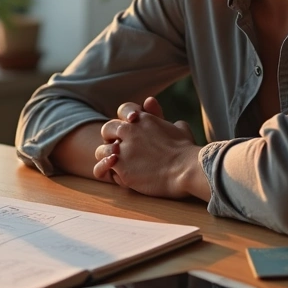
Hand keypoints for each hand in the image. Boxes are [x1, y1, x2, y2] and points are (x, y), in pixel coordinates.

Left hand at [92, 97, 207, 199]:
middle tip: (120, 148)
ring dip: (108, 157)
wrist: (186, 169)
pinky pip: (104, 169)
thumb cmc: (186, 150)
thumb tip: (158, 109)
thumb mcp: (179, 127)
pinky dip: (111, 174)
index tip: (132, 126)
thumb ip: (165, 118)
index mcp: (142, 119)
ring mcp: (122, 149)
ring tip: (118, 165)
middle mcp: (128, 130)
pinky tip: (122, 178)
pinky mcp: (120, 168)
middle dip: (111, 137)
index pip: (124, 109)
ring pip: (101, 150)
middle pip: (107, 129)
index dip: (126, 118)